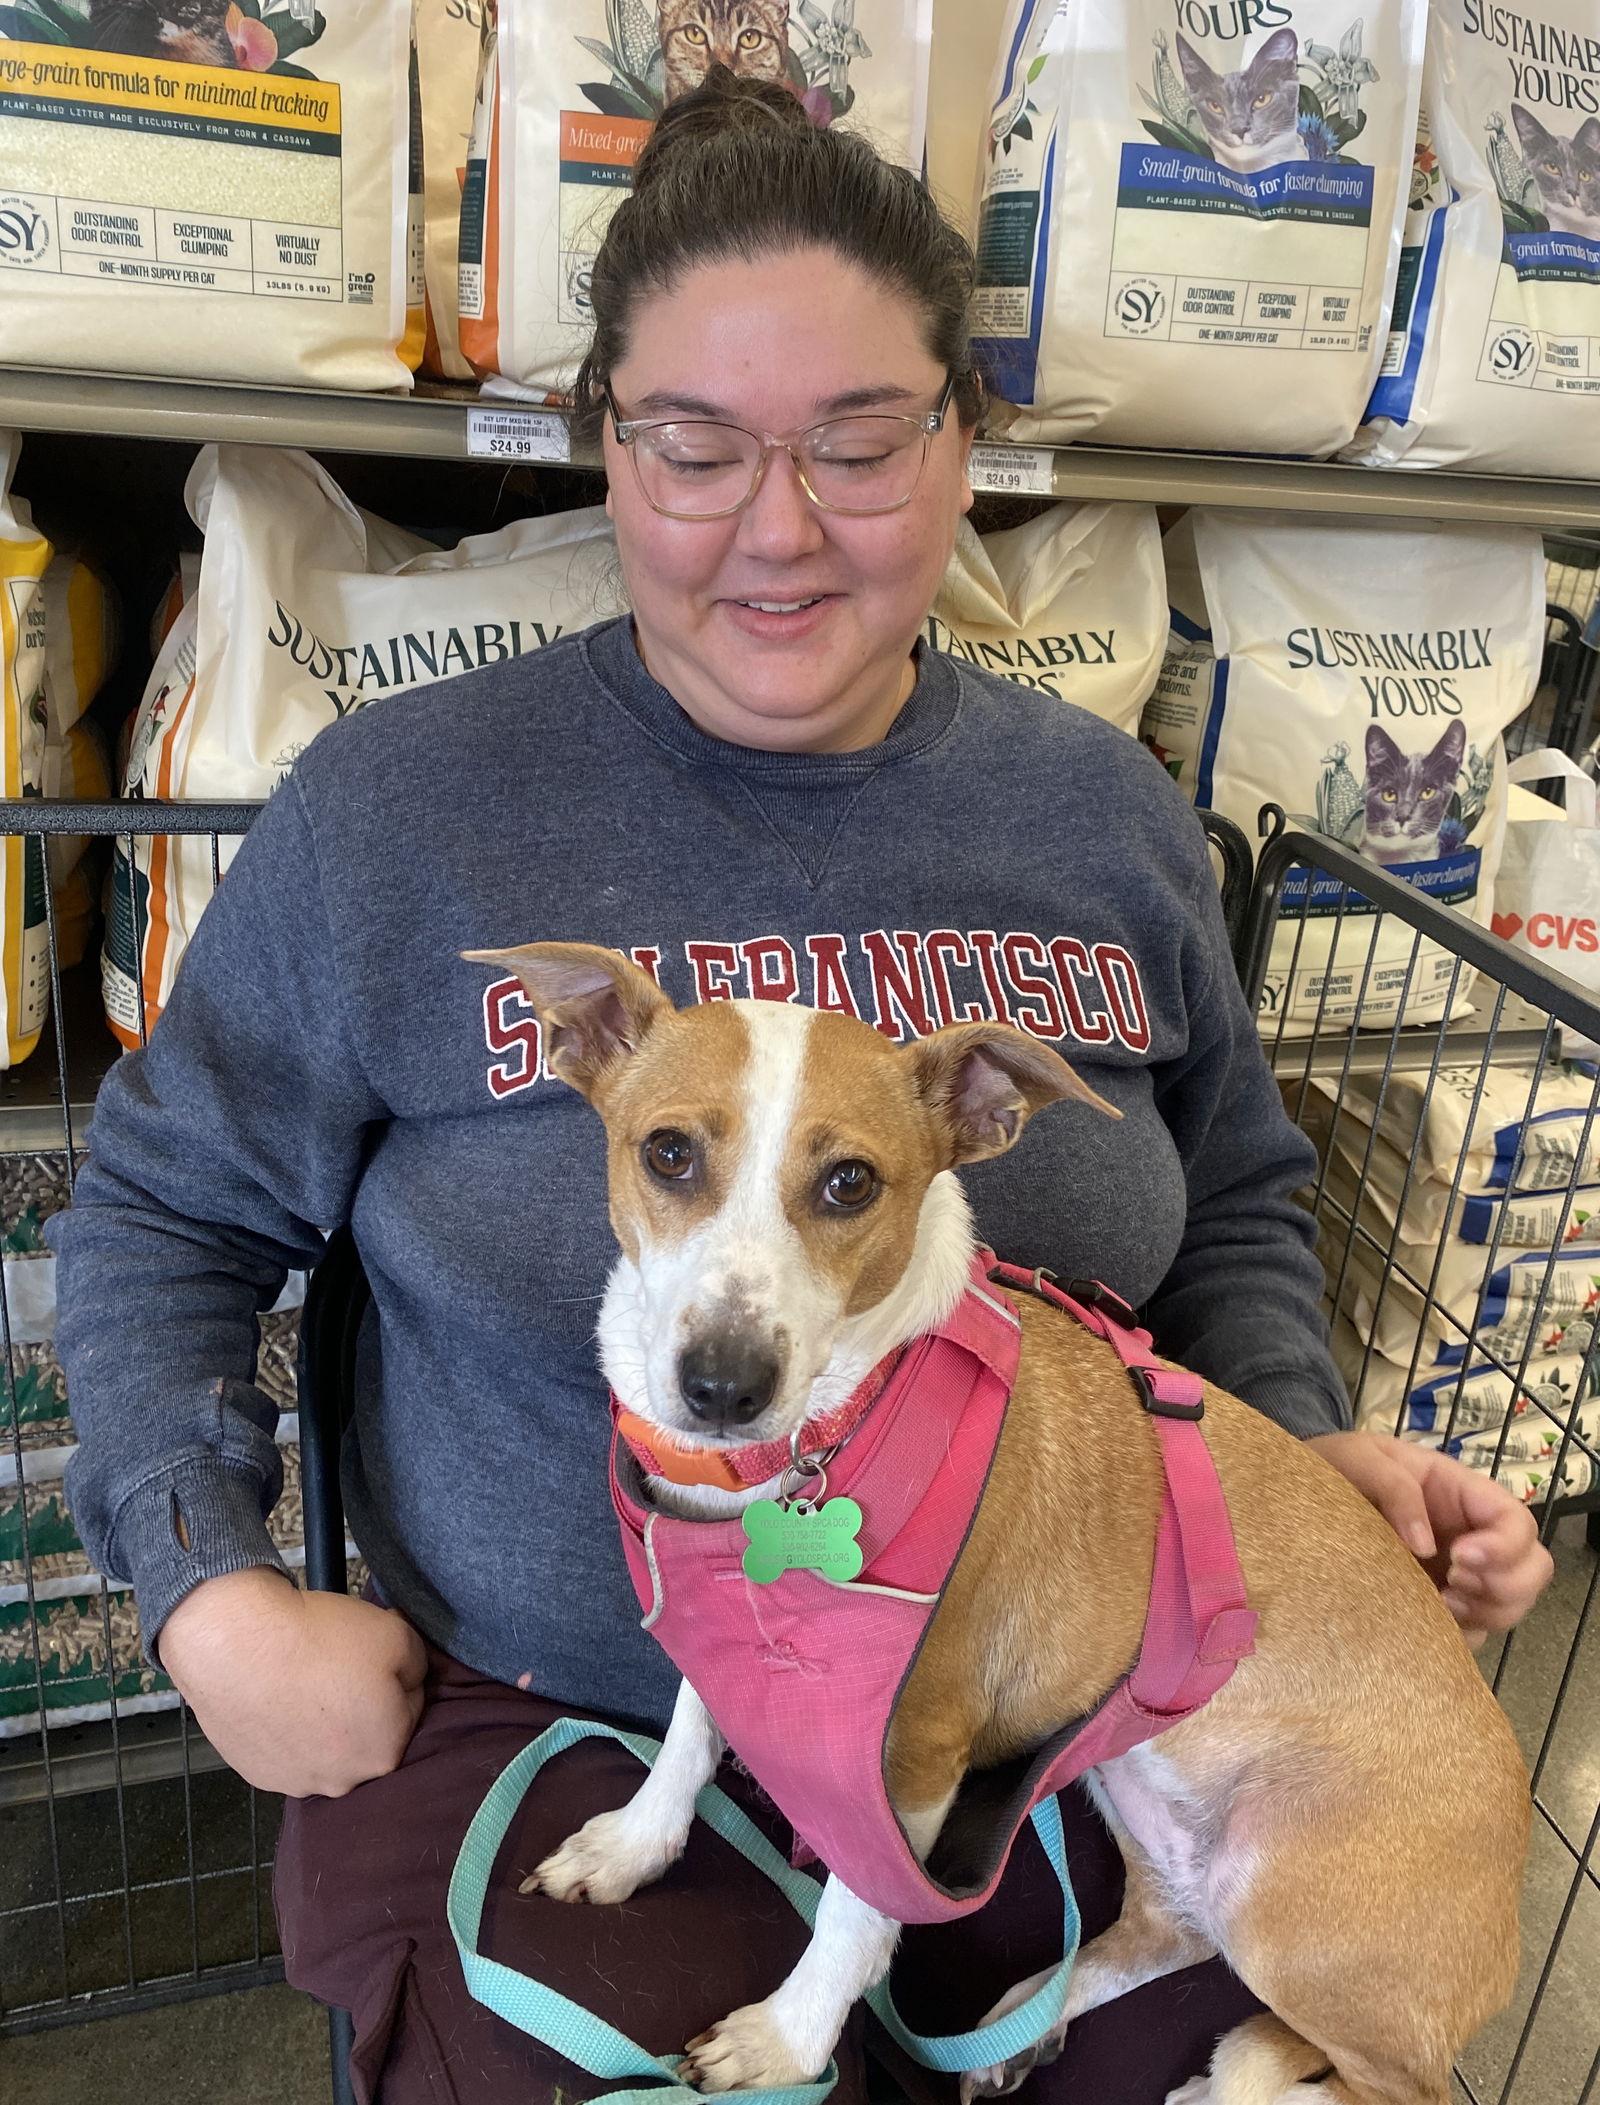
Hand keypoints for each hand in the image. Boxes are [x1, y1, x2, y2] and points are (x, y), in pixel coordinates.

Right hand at [158, 1566, 428, 1796]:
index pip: (409, 1708)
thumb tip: (411, 1678)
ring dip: (320, 1720)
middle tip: (337, 1667)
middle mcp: (342, 1782)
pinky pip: (284, 1748)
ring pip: (323, 1746)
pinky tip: (276, 1694)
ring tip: (304, 1679)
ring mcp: (294, 1782)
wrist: (237, 1643)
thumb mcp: (399, 1635)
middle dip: (359, 1704)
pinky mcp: (255, 1773)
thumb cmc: (322, 1641)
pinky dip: (284, 1726)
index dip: (392, 1674)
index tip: (371, 1655)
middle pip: (365, 1734)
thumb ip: (419, 1665)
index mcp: (384, 1754)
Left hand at [1307, 1430, 1554, 1647]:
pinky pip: (1471, 1633)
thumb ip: (1394, 1488)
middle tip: (1453, 1583)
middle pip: (1532, 1569)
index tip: (1461, 1557)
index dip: (1506, 1545)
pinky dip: (1460, 1636)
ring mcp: (1457, 1575)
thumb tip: (1425, 1545)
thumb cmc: (1333, 1467)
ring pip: (1508, 1606)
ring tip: (1440, 1604)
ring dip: (1487, 1613)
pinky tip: (1425, 1623)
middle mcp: (1470, 1536)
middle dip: (1506, 1585)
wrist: (1298, 1498)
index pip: (1517, 1521)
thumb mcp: (1360, 1458)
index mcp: (1460, 1494)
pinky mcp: (1435, 1605)